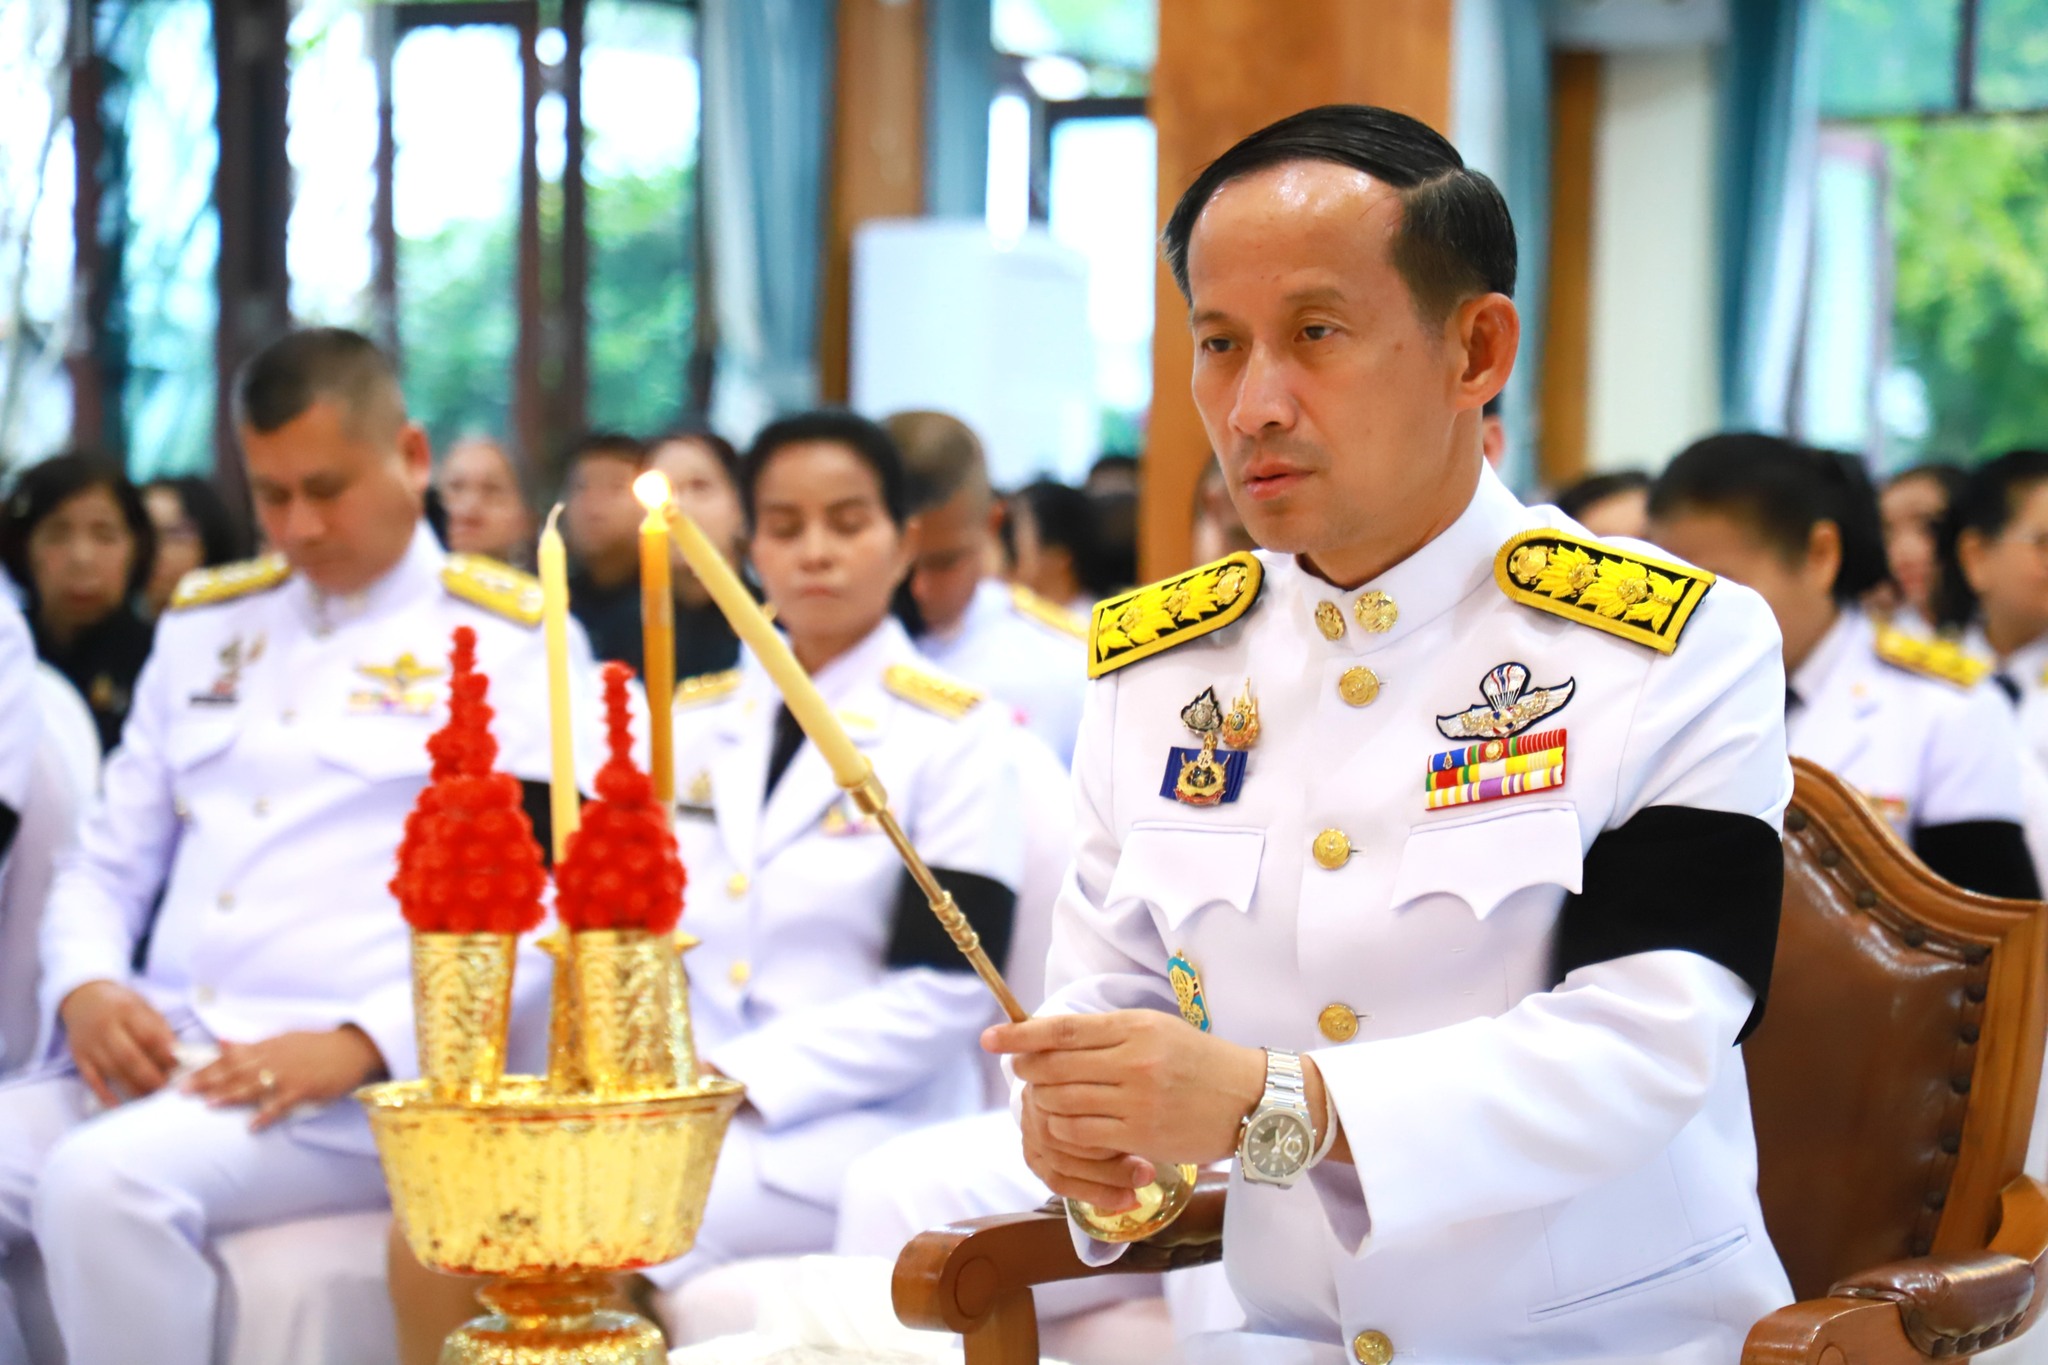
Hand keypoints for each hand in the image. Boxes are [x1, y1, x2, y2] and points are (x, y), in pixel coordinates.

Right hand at [59, 981, 178, 1105]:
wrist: (83, 998)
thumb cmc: (121, 1004)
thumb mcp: (143, 1006)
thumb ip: (159, 1028)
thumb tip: (179, 1054)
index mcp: (127, 1011)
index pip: (149, 1035)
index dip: (165, 1054)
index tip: (180, 1067)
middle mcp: (106, 1028)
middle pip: (130, 1057)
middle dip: (151, 1076)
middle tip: (167, 1089)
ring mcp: (91, 1045)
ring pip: (113, 1071)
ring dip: (134, 1087)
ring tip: (151, 1098)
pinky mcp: (79, 1058)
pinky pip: (92, 1080)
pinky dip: (105, 1095)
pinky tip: (120, 1105)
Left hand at [185, 1026, 388, 1130]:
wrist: (351, 1048)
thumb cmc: (315, 1046)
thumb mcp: (282, 1040)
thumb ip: (251, 1045)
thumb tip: (221, 1042)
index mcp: (266, 1046)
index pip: (229, 1057)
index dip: (205, 1067)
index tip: (181, 1076)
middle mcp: (274, 1059)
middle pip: (235, 1070)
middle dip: (208, 1080)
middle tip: (183, 1091)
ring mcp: (289, 1074)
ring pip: (254, 1085)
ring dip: (231, 1095)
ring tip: (210, 1104)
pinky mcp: (304, 1088)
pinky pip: (282, 1103)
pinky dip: (267, 1114)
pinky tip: (253, 1125)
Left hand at [985, 1010, 1266, 1205]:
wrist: (1251, 1099)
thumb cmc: (1200, 1062)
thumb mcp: (1157, 1029)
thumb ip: (1108, 1033)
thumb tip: (1051, 1035)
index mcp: (1136, 1025)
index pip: (1063, 1029)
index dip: (1021, 1034)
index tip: (991, 1038)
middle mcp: (1134, 1059)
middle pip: (1055, 1066)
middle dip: (1027, 1070)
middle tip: (1018, 1070)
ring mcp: (1137, 1099)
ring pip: (1063, 1100)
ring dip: (1042, 1101)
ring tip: (1041, 1098)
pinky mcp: (1141, 1134)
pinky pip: (1082, 1134)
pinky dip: (1063, 1129)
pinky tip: (1063, 1124)